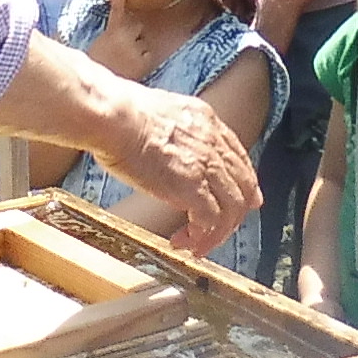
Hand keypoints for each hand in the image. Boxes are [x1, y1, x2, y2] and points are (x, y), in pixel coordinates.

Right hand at [104, 88, 260, 241]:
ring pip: (232, 209)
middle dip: (233, 215)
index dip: (242, 184)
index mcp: (206, 122)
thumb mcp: (161, 112)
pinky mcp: (191, 186)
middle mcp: (213, 143)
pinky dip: (201, 236)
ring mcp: (205, 165)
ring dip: (216, 233)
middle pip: (244, 187)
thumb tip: (166, 145)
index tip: (242, 200)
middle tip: (217, 231)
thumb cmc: (120, 115)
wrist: (113, 118)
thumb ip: (174, 131)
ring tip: (195, 245)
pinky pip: (210, 220)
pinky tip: (185, 242)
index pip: (238, 158)